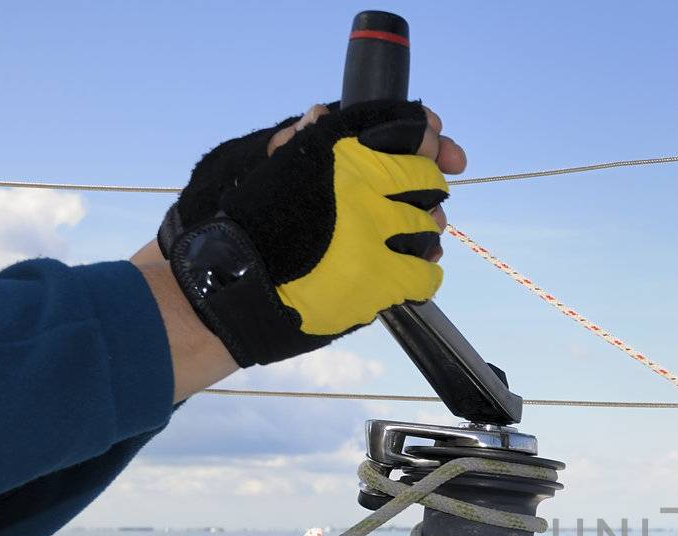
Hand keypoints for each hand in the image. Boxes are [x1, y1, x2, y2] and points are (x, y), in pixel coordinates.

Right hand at [163, 100, 465, 367]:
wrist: (237, 279)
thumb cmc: (257, 222)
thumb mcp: (283, 167)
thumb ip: (310, 140)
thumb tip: (322, 115)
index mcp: (341, 151)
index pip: (411, 133)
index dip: (430, 141)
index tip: (439, 148)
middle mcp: (362, 184)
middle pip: (427, 181)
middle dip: (428, 190)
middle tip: (421, 203)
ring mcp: (374, 231)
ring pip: (429, 226)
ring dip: (425, 232)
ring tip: (410, 240)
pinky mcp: (379, 276)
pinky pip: (425, 274)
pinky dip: (424, 273)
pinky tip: (415, 271)